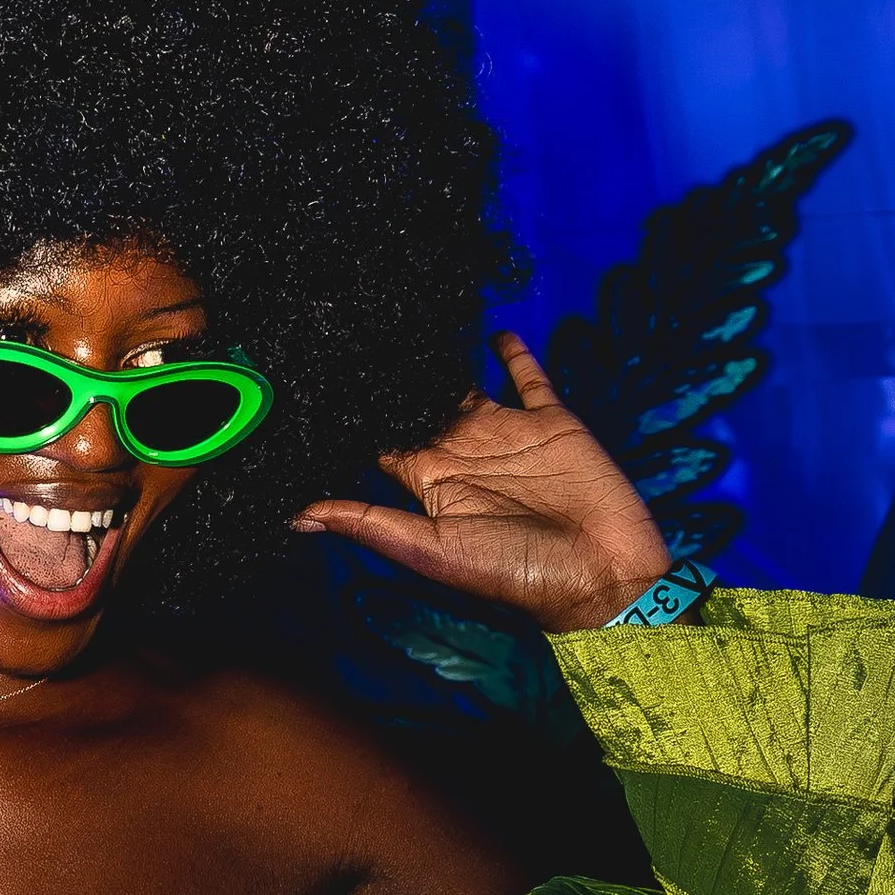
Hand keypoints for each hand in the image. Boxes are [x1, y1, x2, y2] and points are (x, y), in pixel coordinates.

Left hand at [294, 334, 669, 634]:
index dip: (355, 416)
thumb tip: (294, 517)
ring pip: (464, 388)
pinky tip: (491, 328)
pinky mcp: (549, 421)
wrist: (600, 572)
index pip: (381, 441)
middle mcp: (463, 454)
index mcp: (430, 483)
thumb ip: (370, 523)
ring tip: (411, 322)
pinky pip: (527, 378)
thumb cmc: (515, 570)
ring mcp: (506, 434)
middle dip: (392, 379)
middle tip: (357, 334)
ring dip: (441, 361)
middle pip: (418, 408)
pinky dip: (512, 353)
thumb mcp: (432, 548)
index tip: (319, 382)